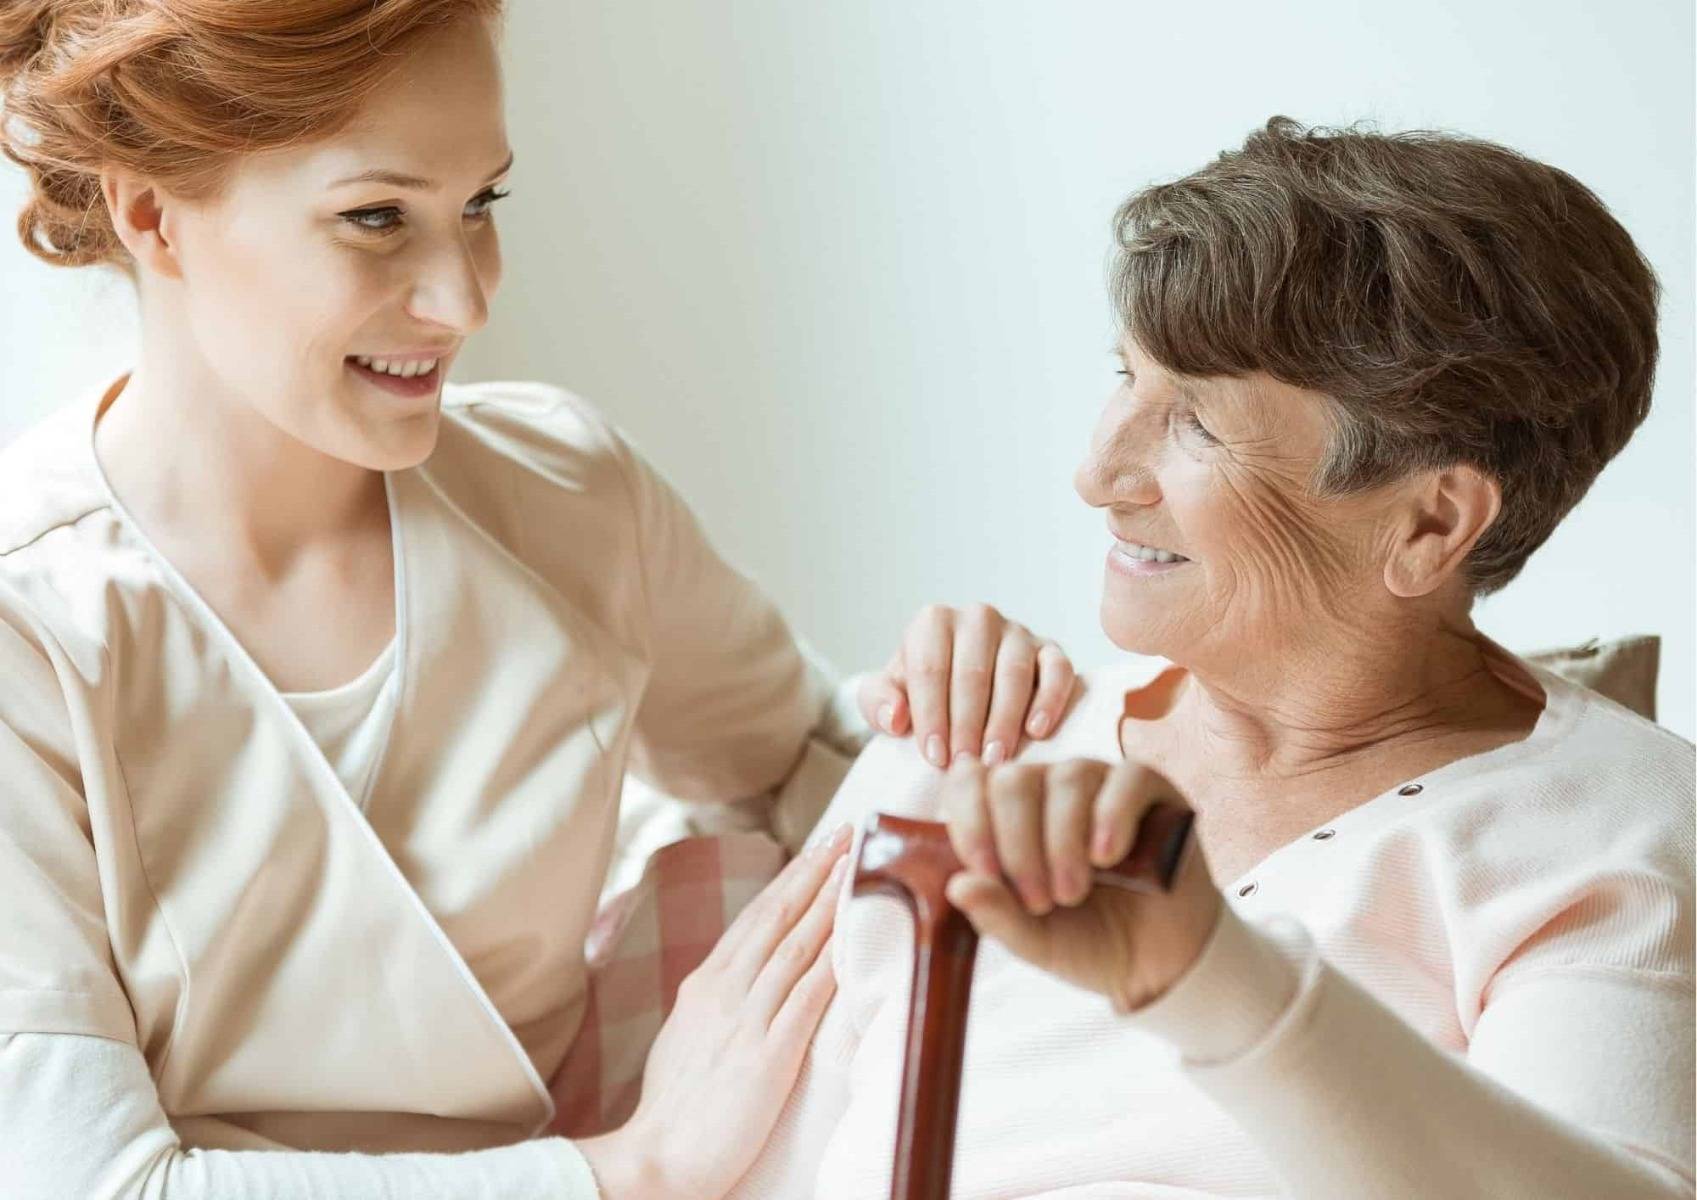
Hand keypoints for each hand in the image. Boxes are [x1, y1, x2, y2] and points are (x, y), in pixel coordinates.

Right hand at [578, 824, 853, 1199]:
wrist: (658, 1156)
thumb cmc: (673, 1106)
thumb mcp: (686, 1035)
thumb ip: (714, 1001)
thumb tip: (736, 977)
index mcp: (703, 984)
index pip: (754, 918)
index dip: (789, 880)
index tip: (816, 848)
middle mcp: (724, 991)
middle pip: (777, 916)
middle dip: (813, 870)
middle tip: (845, 832)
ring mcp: (747, 1019)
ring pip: (795, 945)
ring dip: (828, 900)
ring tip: (855, 865)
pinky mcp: (769, 1054)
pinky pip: (807, 996)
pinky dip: (832, 960)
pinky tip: (853, 934)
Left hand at [858, 603, 1074, 768]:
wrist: (959, 692)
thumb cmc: (922, 697)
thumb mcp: (887, 698)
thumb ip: (877, 704)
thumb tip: (895, 717)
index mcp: (933, 622)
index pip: (930, 667)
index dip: (931, 715)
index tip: (934, 757)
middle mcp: (977, 618)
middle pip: (971, 672)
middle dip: (967, 723)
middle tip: (965, 764)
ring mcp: (1017, 632)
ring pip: (1014, 672)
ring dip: (1004, 719)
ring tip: (995, 759)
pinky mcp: (1050, 650)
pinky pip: (1057, 669)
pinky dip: (1050, 699)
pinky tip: (1038, 731)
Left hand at [937, 757, 1223, 1014]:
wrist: (1156, 963)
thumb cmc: (1085, 938)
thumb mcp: (1032, 938)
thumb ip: (995, 914)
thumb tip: (957, 885)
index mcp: (1008, 813)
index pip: (969, 781)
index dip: (970, 822)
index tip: (986, 873)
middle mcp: (1049, 787)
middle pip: (1013, 780)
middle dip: (1018, 845)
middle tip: (1040, 900)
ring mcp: (1100, 783)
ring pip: (1067, 779)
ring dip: (1062, 842)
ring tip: (1073, 893)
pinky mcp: (1151, 790)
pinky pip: (1127, 778)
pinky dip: (1112, 815)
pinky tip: (1106, 855)